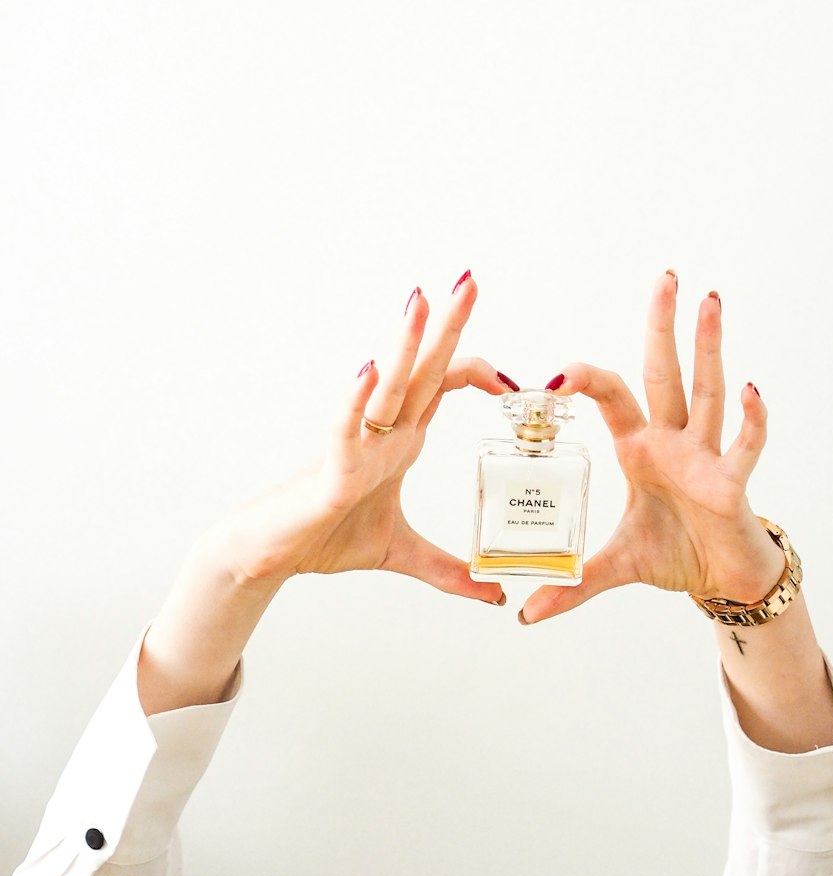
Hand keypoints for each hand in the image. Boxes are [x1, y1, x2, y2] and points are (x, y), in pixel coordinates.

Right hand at [218, 271, 511, 606]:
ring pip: (386, 385)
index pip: (445, 385)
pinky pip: (344, 427)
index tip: (519, 384)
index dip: (482, 375)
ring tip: (422, 300)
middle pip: (422, 366)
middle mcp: (382, 429)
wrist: (270, 557)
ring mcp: (356, 443)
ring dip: (404, 343)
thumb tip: (494, 596)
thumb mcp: (403, 554)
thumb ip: (449, 572)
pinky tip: (370, 369)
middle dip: (447, 323)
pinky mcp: (331, 468)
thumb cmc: (324, 537)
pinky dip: (355, 398)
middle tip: (470, 279)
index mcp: (401, 438)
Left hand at [520, 271, 785, 624]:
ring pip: (707, 393)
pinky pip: (744, 447)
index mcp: (640, 447)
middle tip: (667, 279)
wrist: (723, 581)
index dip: (582, 379)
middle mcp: (674, 440)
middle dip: (664, 326)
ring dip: (708, 348)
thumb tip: (525, 615)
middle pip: (667, 373)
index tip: (549, 376)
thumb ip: (573, 585)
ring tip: (710, 302)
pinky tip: (753, 390)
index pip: (612, 395)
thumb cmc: (676, 554)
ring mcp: (707, 456)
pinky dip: (751, 421)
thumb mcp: (614, 566)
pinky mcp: (732, 484)